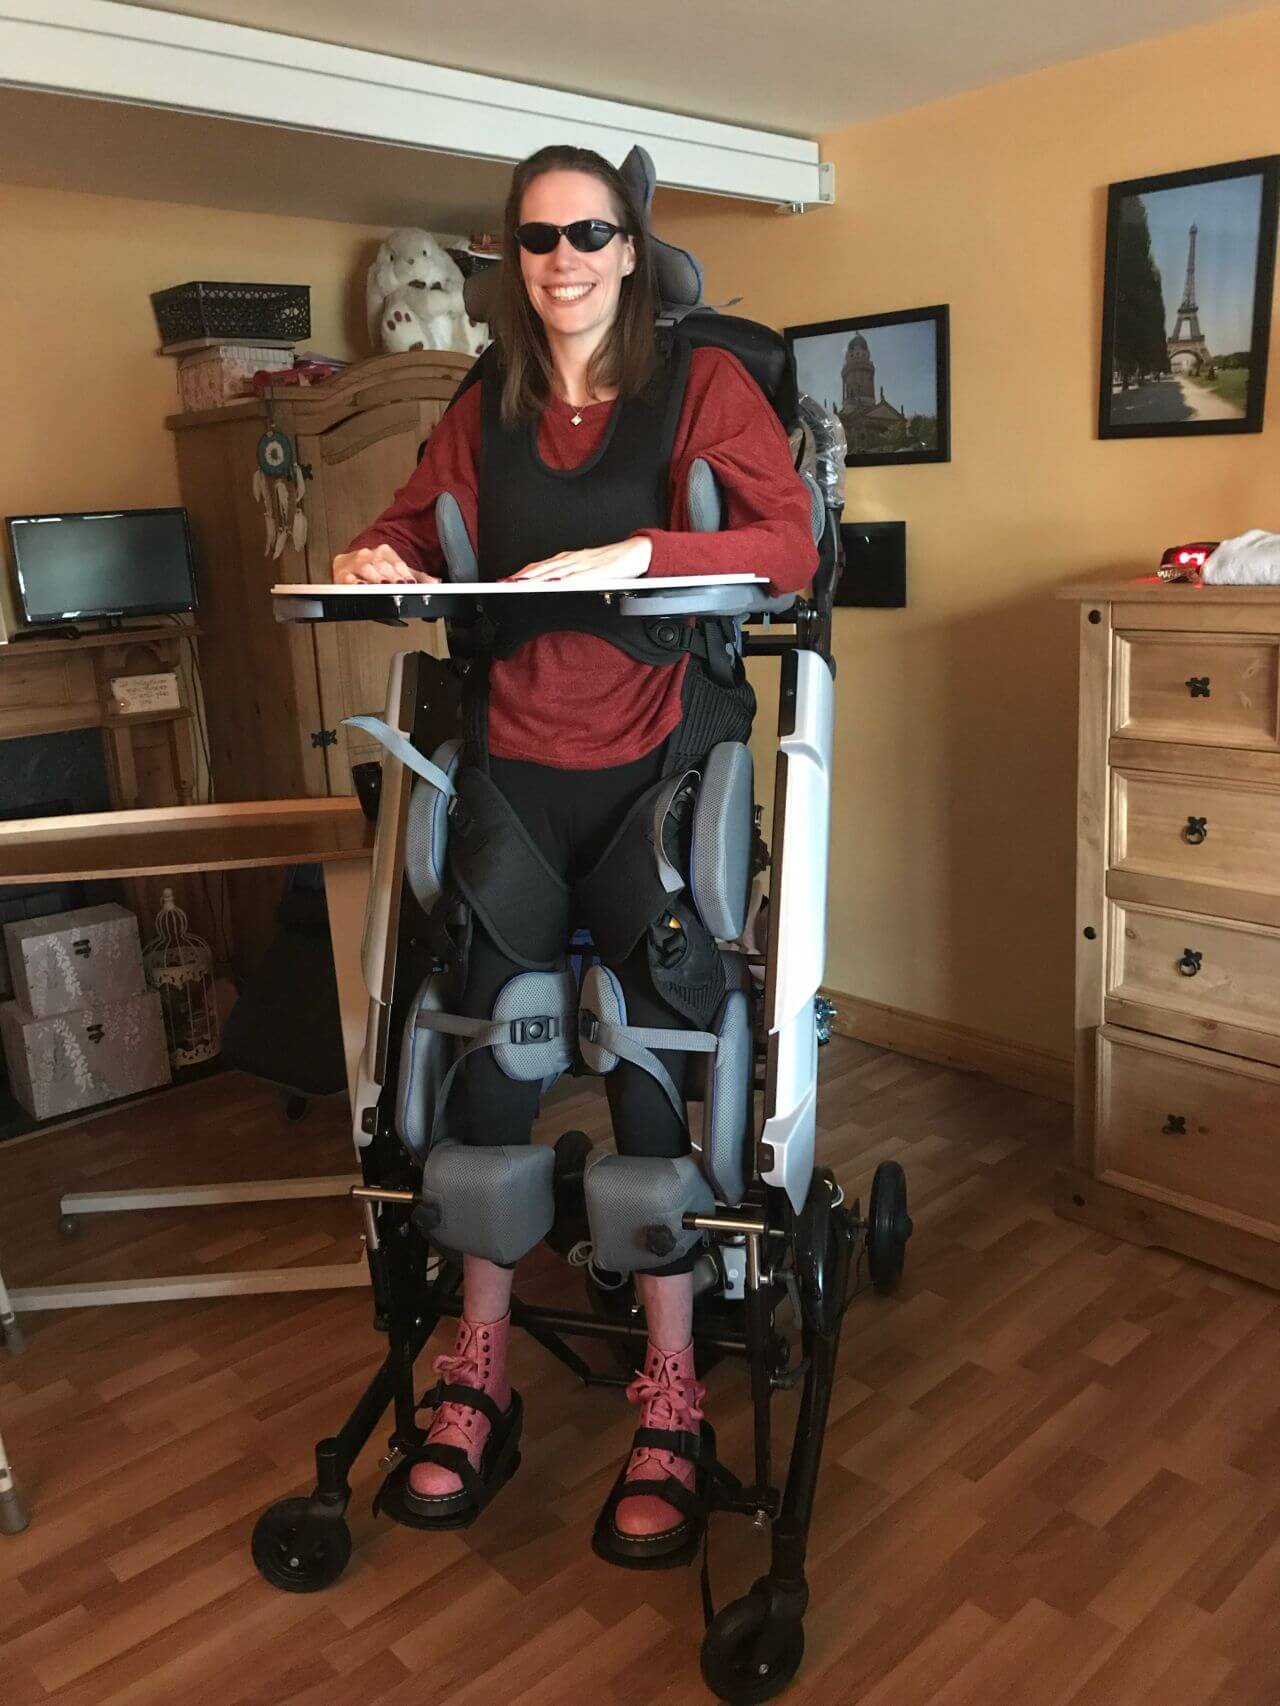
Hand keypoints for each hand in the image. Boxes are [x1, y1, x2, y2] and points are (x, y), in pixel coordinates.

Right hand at [332, 544, 438, 584]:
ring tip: (383, 585)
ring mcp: (356, 563)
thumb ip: (416, 577)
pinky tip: (360, 586)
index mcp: (385, 552)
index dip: (405, 575)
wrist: (347, 563)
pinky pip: (348, 578)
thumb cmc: (374, 568)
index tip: (411, 584)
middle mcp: (370, 555)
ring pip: (367, 569)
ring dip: (376, 578)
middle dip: (392, 577)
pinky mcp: (343, 573)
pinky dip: (354, 582)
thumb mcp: (396, 571)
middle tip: (400, 587)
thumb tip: (436, 582)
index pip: (398, 564)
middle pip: (383, 566)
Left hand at [508, 536, 651, 583]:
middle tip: (505, 583)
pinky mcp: (596, 571)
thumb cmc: (613, 562)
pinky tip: (551, 584)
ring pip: (555, 571)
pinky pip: (575, 577)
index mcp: (569, 558)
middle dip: (523, 576)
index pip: (540, 565)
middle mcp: (573, 559)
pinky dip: (561, 580)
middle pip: (542, 568)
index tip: (506, 580)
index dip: (522, 573)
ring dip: (537, 578)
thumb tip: (553, 586)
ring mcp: (583, 564)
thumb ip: (570, 576)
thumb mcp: (587, 568)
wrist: (636, 552)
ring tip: (520, 584)